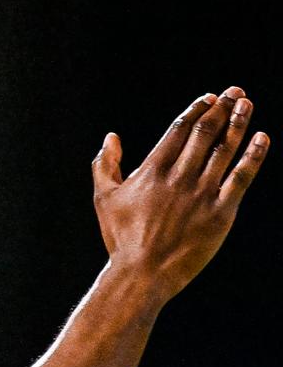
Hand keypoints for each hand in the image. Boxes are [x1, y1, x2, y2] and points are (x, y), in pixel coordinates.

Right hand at [91, 87, 266, 306]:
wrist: (142, 274)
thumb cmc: (121, 238)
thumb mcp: (104, 199)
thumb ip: (105, 165)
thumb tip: (111, 137)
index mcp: (152, 171)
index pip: (179, 130)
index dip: (197, 109)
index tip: (210, 98)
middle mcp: (179, 177)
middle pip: (205, 133)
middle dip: (222, 108)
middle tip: (235, 92)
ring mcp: (202, 194)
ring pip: (225, 150)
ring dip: (238, 123)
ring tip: (247, 104)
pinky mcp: (221, 212)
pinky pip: (242, 177)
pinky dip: (254, 155)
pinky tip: (262, 138)